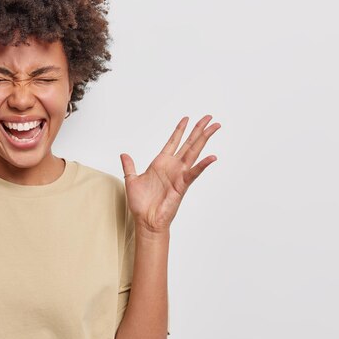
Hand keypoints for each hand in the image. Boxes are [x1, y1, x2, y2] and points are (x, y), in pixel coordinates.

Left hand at [120, 115, 220, 234]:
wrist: (145, 220)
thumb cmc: (141, 204)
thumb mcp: (131, 180)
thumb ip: (129, 166)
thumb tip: (124, 155)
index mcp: (161, 163)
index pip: (173, 142)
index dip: (179, 130)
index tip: (186, 118)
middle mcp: (172, 167)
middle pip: (188, 144)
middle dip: (198, 130)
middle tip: (209, 117)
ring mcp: (179, 175)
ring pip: (194, 152)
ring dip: (204, 139)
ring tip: (214, 127)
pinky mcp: (182, 185)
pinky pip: (193, 173)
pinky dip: (202, 165)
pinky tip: (211, 157)